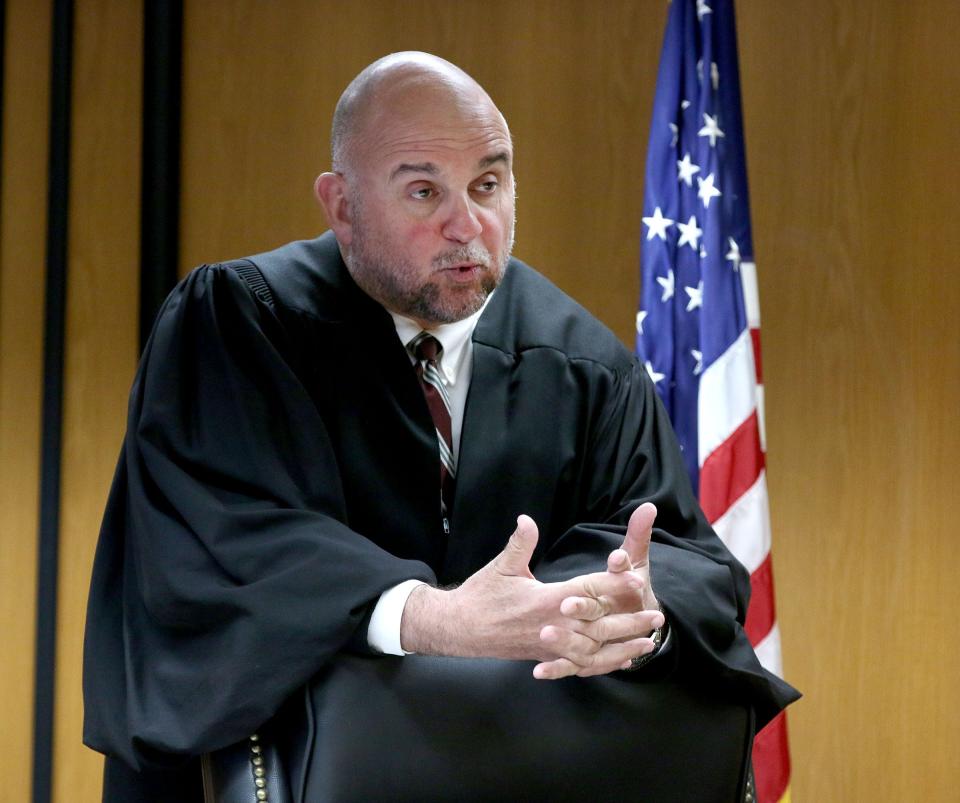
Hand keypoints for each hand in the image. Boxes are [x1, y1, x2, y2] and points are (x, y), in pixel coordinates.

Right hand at [400, 511, 661, 677]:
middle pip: (598, 623)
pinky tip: (620, 663)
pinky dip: (602, 664)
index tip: (635, 578)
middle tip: (657, 615)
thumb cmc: (480, 596)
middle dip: (628, 620)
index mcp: (544, 601)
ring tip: (649, 643)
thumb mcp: (500, 567)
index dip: (612, 584)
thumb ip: (519, 543)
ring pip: (594, 648)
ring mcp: (550, 645)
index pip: (586, 591)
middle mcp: (552, 626)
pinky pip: (580, 663)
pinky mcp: (546, 656)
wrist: (460, 630)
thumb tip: (527, 519)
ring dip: (622, 646)